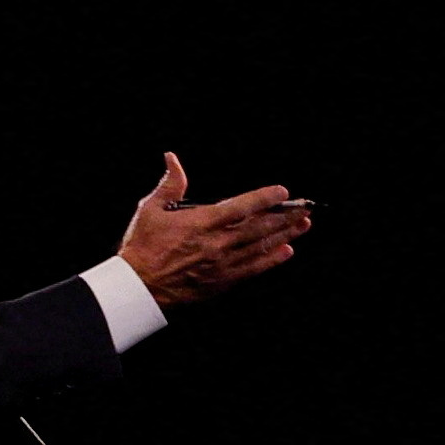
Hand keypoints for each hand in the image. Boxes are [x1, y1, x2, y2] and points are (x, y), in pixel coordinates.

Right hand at [115, 151, 315, 307]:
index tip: (282, 191)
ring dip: (284, 235)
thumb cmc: (142, 246)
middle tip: (305, 208)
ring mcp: (222, 264)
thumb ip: (170, 184)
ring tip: (302, 225)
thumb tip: (172, 158)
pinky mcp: (222, 281)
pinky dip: (271, 260)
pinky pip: (253, 269)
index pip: (240, 207)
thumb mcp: (151, 209)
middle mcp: (217, 243)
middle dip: (284, 216)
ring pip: (260, 247)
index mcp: (201, 223)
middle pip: (259, 227)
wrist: (139, 285)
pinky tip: (286, 252)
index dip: (264, 198)